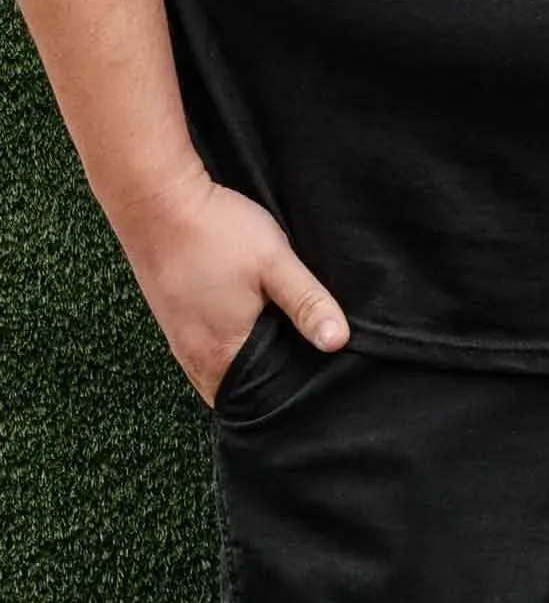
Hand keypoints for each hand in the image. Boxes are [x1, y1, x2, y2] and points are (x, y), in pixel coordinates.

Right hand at [110, 162, 348, 404]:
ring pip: (217, 370)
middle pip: (235, 391)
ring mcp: (177, 339)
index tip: (312, 385)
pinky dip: (225, 347)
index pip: (257, 402)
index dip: (285, 396)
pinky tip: (244, 325)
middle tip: (300, 366)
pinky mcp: (171, 318)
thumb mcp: (274, 263)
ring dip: (245, 364)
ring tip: (277, 347)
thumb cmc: (215, 231)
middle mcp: (193, 357)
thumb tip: (338, 342)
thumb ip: (307, 303)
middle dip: (266, 385)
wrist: (156, 200)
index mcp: (222, 353)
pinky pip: (202, 350)